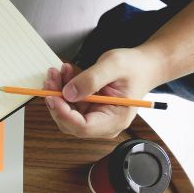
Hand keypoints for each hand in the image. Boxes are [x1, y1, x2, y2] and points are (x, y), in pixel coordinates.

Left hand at [43, 49, 166, 138]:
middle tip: (51, 78)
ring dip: (57, 92)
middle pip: (70, 122)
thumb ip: (91, 79)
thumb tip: (68, 93)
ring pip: (66, 112)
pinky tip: (65, 73)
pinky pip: (69, 103)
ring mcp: (95, 117)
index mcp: (115, 120)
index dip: (64, 114)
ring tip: (57, 71)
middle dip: (57, 100)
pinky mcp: (88, 110)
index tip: (52, 96)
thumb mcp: (113, 65)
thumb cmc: (134, 67)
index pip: (83, 127)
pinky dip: (63, 88)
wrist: (142, 66)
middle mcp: (104, 124)